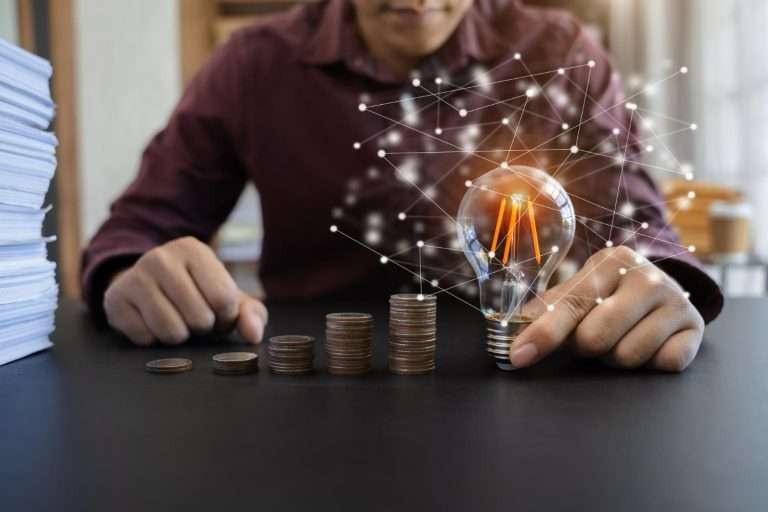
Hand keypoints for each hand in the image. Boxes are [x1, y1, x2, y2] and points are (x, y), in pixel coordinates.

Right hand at [103, 237, 267, 345]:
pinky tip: (152, 322)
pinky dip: (153, 340)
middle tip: (195, 317)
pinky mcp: (114, 300)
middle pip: (199, 318)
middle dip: (203, 327)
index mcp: (193, 250)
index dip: (226, 317)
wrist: (146, 284)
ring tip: (176, 320)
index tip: (218, 312)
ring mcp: (134, 278)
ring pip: (171, 332)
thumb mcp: (226, 295)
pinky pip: (145, 339)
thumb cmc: (195, 291)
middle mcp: (160, 257)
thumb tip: (254, 335)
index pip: (224, 299)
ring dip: (179, 336)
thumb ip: (251, 314)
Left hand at [510, 246, 704, 371]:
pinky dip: (651, 364)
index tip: (519, 357)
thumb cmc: (609, 296)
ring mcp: (676, 300)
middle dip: (587, 348)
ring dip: (617, 358)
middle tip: (593, 335)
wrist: (663, 292)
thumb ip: (545, 312)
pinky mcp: (695, 327)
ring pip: (628, 357)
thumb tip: (511, 337)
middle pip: (595, 338)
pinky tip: (649, 343)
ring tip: (621, 337)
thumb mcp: (579, 292)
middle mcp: (647, 276)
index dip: (541, 335)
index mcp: (611, 261)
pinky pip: (664, 364)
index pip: (568, 306)